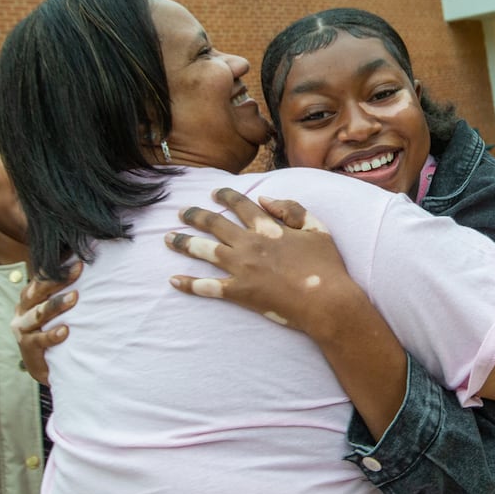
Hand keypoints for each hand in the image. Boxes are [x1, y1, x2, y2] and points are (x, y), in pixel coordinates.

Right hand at [10, 262, 80, 385]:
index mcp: (31, 296)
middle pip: (37, 291)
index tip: (78, 262)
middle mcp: (23, 310)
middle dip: (57, 279)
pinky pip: (38, 340)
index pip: (41, 278)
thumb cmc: (58, 329)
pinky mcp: (26, 348)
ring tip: (75, 297)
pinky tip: (65, 331)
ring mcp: (22, 329)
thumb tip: (88, 267)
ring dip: (56, 304)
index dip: (57, 269)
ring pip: (37, 314)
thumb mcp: (62, 309)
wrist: (51, 366)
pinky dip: (51, 335)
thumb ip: (69, 290)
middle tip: (78, 270)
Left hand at [165, 188, 355, 335]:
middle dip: (195, 216)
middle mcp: (249, 244)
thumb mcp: (317, 228)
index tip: (214, 192)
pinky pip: (207, 287)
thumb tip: (264, 199)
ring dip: (184, 243)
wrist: (326, 301)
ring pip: (204, 251)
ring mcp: (241, 269)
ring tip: (168, 238)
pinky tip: (173, 280)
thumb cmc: (326, 266)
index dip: (225, 196)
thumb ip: (291, 208)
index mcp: (267, 227)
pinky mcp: (239, 292)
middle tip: (182, 212)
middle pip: (215, 224)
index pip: (240, 205)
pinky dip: (189, 284)